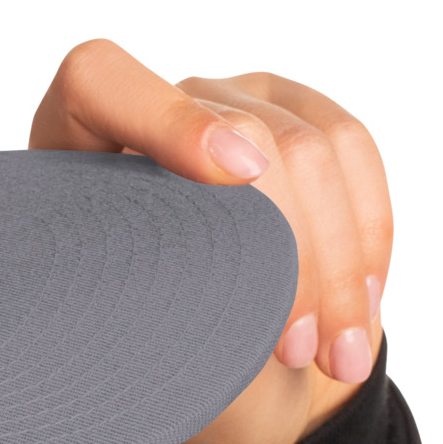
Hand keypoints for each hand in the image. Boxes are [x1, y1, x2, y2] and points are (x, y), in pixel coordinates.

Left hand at [30, 40, 390, 443]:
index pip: (99, 84)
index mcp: (74, 138)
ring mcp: (233, 98)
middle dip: (290, 255)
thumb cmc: (112, 326)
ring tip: (335, 359)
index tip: (230, 179)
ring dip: (340, 267)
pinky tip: (362, 310)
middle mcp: (156, 102)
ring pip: (316, 150)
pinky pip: (356, 153)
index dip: (168, 122)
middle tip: (293, 353)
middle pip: (249, 134)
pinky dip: (368, 238)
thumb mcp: (101, 322)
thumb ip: (134, 293)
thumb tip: (212, 303)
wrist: (167, 326)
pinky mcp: (296, 110)